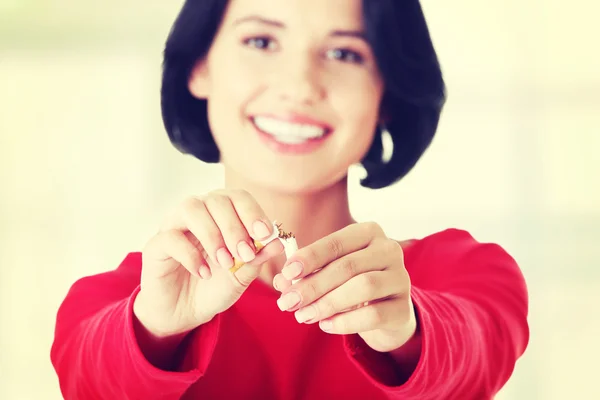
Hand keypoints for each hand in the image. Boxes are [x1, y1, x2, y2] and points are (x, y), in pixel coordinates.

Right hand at [134, 190, 283, 337]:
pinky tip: (204, 273)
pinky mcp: (156, 244)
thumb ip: (258, 257)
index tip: (265, 234)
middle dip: (235, 227)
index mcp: (221, 214)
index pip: (238, 197)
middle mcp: (198, 212)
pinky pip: (171, 237)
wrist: (184, 313)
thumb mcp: (242, 275)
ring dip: (213, 235)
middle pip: (216, 199)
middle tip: (244, 254)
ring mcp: (174, 225)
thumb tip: (277, 242)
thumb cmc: (214, 287)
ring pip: (192, 208)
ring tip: (225, 262)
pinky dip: (192, 255)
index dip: (253, 212)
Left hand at [272, 222, 415, 352]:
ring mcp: (401, 278)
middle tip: (288, 302)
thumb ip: (306, 274)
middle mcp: (389, 249)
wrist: (386, 310)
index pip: (336, 242)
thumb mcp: (329, 272)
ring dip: (327, 303)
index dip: (310, 257)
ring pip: (363, 287)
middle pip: (347, 266)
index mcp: (369, 232)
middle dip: (313, 285)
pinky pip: (374, 315)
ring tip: (303, 315)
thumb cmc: (351, 282)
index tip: (287, 273)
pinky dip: (345, 322)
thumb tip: (282, 282)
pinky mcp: (404, 308)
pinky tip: (326, 325)